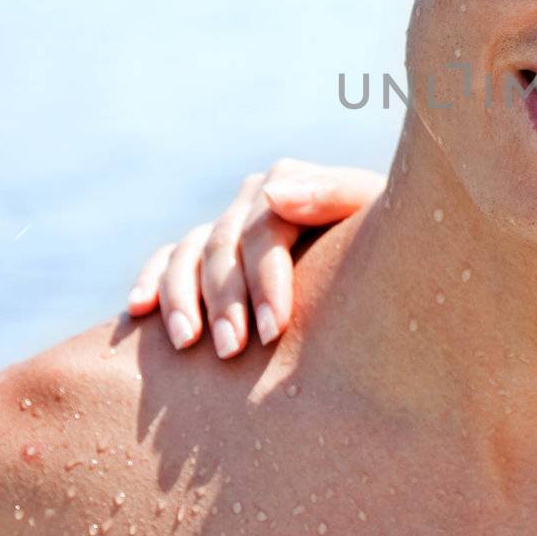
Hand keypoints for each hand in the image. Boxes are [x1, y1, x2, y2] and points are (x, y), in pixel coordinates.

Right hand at [125, 159, 383, 357]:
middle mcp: (255, 199)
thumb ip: (333, 195)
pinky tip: (137, 312)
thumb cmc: (398, 243)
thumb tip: (274, 194)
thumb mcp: (380, 213)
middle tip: (233, 353)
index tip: (271, 331)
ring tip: (188, 346)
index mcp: (294, 182)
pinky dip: (152, 281)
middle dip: (225, 302)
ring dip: (182, 300)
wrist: (399, 261)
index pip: (264, 229)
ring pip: (188, 254)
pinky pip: (168, 260)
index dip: (265, 280)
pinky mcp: (207, 251)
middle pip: (223, 247)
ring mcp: (228, 224)